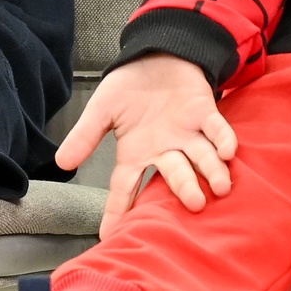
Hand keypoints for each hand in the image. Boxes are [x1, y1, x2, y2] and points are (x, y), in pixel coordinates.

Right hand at [59, 54, 235, 230]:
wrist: (156, 53)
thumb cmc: (129, 85)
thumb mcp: (101, 109)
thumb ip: (85, 135)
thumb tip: (62, 162)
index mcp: (136, 153)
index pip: (125, 187)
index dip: (119, 210)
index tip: (112, 237)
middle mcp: (164, 149)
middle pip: (174, 174)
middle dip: (184, 189)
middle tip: (195, 204)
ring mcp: (187, 133)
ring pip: (201, 157)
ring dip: (212, 171)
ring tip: (221, 187)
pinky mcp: (205, 113)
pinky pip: (217, 129)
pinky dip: (223, 139)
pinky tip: (228, 151)